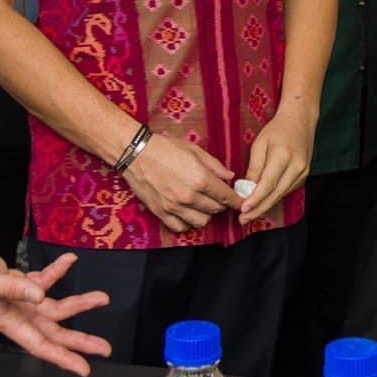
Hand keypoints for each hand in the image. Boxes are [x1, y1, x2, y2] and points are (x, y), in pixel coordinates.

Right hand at [0, 236, 111, 376]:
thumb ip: (11, 287)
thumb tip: (38, 294)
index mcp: (6, 320)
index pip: (39, 344)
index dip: (62, 358)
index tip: (84, 368)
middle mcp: (16, 313)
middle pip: (54, 332)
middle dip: (80, 340)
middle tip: (104, 348)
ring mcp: (18, 299)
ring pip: (54, 307)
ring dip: (78, 303)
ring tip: (101, 298)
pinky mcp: (17, 281)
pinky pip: (43, 280)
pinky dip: (58, 272)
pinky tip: (69, 261)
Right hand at [120, 130, 238, 231]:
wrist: (136, 154)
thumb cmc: (165, 148)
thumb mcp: (194, 150)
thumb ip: (215, 166)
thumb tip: (229, 177)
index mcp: (200, 179)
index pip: (226, 196)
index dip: (236, 201)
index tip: (241, 203)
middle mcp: (190, 196)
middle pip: (216, 209)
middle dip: (220, 203)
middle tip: (217, 196)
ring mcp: (175, 207)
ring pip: (201, 221)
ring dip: (206, 214)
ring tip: (202, 204)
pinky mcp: (162, 213)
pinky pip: (181, 227)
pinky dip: (188, 223)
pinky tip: (187, 212)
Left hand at [239, 96, 316, 223]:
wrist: (300, 121)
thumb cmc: (277, 130)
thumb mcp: (260, 144)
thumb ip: (254, 167)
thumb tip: (246, 189)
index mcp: (283, 156)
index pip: (267, 184)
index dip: (255, 199)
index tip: (243, 209)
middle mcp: (296, 167)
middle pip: (275, 194)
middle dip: (258, 209)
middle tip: (243, 220)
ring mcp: (303, 173)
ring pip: (281, 195)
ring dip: (265, 206)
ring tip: (249, 215)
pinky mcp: (304, 176)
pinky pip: (286, 191)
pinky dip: (273, 198)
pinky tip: (262, 203)